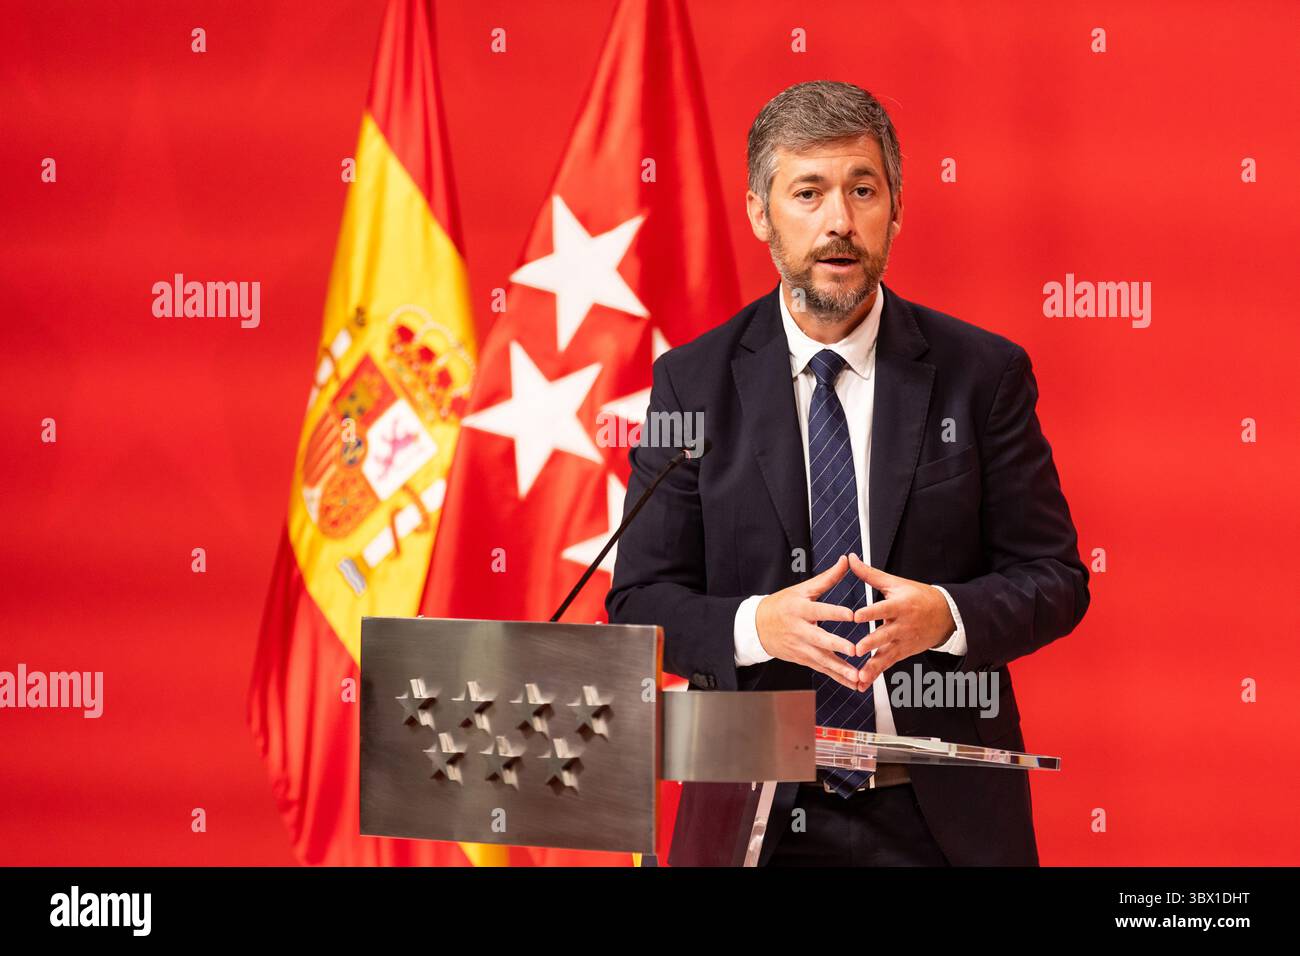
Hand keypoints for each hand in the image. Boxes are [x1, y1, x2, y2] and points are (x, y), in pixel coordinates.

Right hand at [755, 555, 861, 690]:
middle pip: (820, 639)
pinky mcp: (803, 659)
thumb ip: (827, 578)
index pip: (820, 610)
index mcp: (800, 609)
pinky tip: (853, 683)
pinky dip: (837, 678)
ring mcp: (801, 647)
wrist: (757, 627)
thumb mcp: (802, 589)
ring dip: (840, 669)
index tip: (852, 615)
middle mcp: (800, 630)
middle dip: (837, 646)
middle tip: (854, 650)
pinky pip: (822, 670)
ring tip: (857, 676)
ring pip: (822, 660)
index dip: (835, 613)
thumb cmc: (782, 605)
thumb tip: (845, 561)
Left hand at [847, 553, 955, 685]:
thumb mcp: (895, 583)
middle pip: (885, 634)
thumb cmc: (917, 597)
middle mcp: (902, 625)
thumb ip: (870, 574)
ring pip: (887, 654)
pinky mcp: (903, 653)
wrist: (946, 616)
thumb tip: (850, 558)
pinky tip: (861, 683)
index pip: (884, 608)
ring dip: (873, 665)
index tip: (856, 616)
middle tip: (857, 648)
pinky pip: (887, 665)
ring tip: (859, 674)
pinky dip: (875, 675)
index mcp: (900, 605)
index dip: (871, 612)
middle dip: (872, 642)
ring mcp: (904, 641)